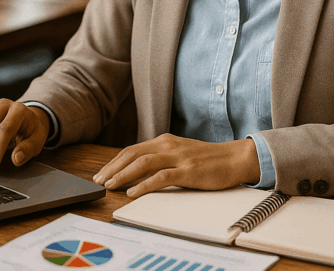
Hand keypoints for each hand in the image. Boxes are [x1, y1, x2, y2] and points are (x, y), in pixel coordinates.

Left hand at [93, 134, 259, 197]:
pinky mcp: (187, 171)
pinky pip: (161, 177)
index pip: (132, 149)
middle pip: (132, 154)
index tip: (102, 173)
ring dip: (123, 175)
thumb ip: (161, 157)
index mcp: (164, 141)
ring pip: (142, 164)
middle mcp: (168, 145)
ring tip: (110, 185)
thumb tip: (138, 169)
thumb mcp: (180, 153)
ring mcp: (178, 157)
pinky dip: (144, 184)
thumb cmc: (208, 159)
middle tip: (98, 181)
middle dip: (112, 168)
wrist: (235, 158)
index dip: (114, 161)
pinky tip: (133, 192)